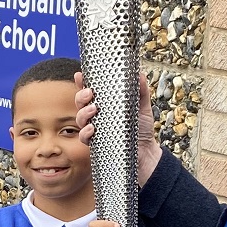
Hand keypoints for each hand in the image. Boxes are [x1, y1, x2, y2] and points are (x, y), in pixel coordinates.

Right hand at [74, 70, 161, 186]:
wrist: (146, 152)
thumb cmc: (142, 128)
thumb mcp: (143, 107)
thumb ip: (141, 91)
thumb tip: (140, 75)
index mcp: (106, 104)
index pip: (90, 91)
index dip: (82, 83)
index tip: (80, 76)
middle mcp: (98, 115)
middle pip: (81, 103)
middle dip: (81, 96)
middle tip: (89, 93)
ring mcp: (96, 129)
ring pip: (80, 118)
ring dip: (83, 112)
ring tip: (93, 110)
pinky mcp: (97, 143)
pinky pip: (84, 137)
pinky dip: (85, 132)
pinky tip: (93, 128)